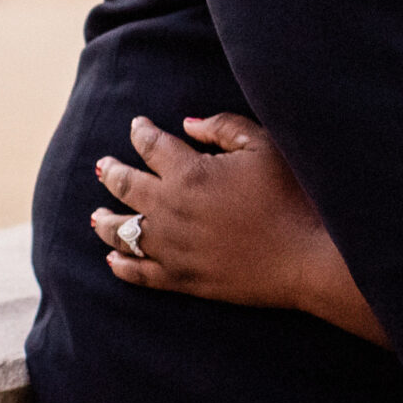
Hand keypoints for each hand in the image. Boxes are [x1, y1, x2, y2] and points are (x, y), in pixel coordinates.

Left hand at [91, 113, 385, 344]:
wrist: (306, 256)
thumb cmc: (293, 194)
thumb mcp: (266, 146)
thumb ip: (225, 127)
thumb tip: (188, 124)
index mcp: (190, 172)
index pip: (152, 145)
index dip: (141, 132)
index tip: (137, 125)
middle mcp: (169, 210)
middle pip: (126, 187)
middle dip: (112, 172)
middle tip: (103, 166)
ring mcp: (171, 247)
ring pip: (121, 232)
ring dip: (105, 220)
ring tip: (96, 215)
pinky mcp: (180, 278)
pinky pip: (137, 272)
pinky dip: (119, 264)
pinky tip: (112, 259)